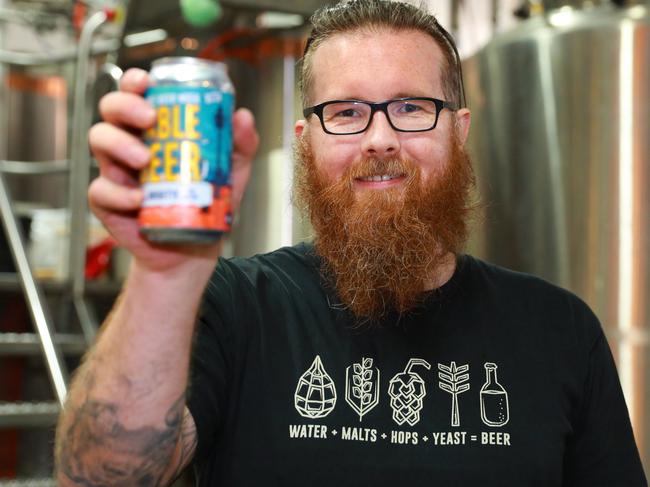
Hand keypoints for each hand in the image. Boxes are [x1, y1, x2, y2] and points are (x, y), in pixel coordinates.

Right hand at [88, 68, 258, 273]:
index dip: (134, 83)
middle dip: (125, 106)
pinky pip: (101, 190)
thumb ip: (239, 146)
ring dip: (120, 145)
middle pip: (110, 111)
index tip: (145, 82)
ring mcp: (116, 173)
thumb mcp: (230, 174)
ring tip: (146, 160)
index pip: (136, 96)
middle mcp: (130, 145)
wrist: (191, 251)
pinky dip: (118, 193)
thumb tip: (242, 117)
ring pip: (99, 141)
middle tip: (149, 119)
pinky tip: (138, 199)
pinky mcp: (108, 203)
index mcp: (155, 132)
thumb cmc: (204, 205)